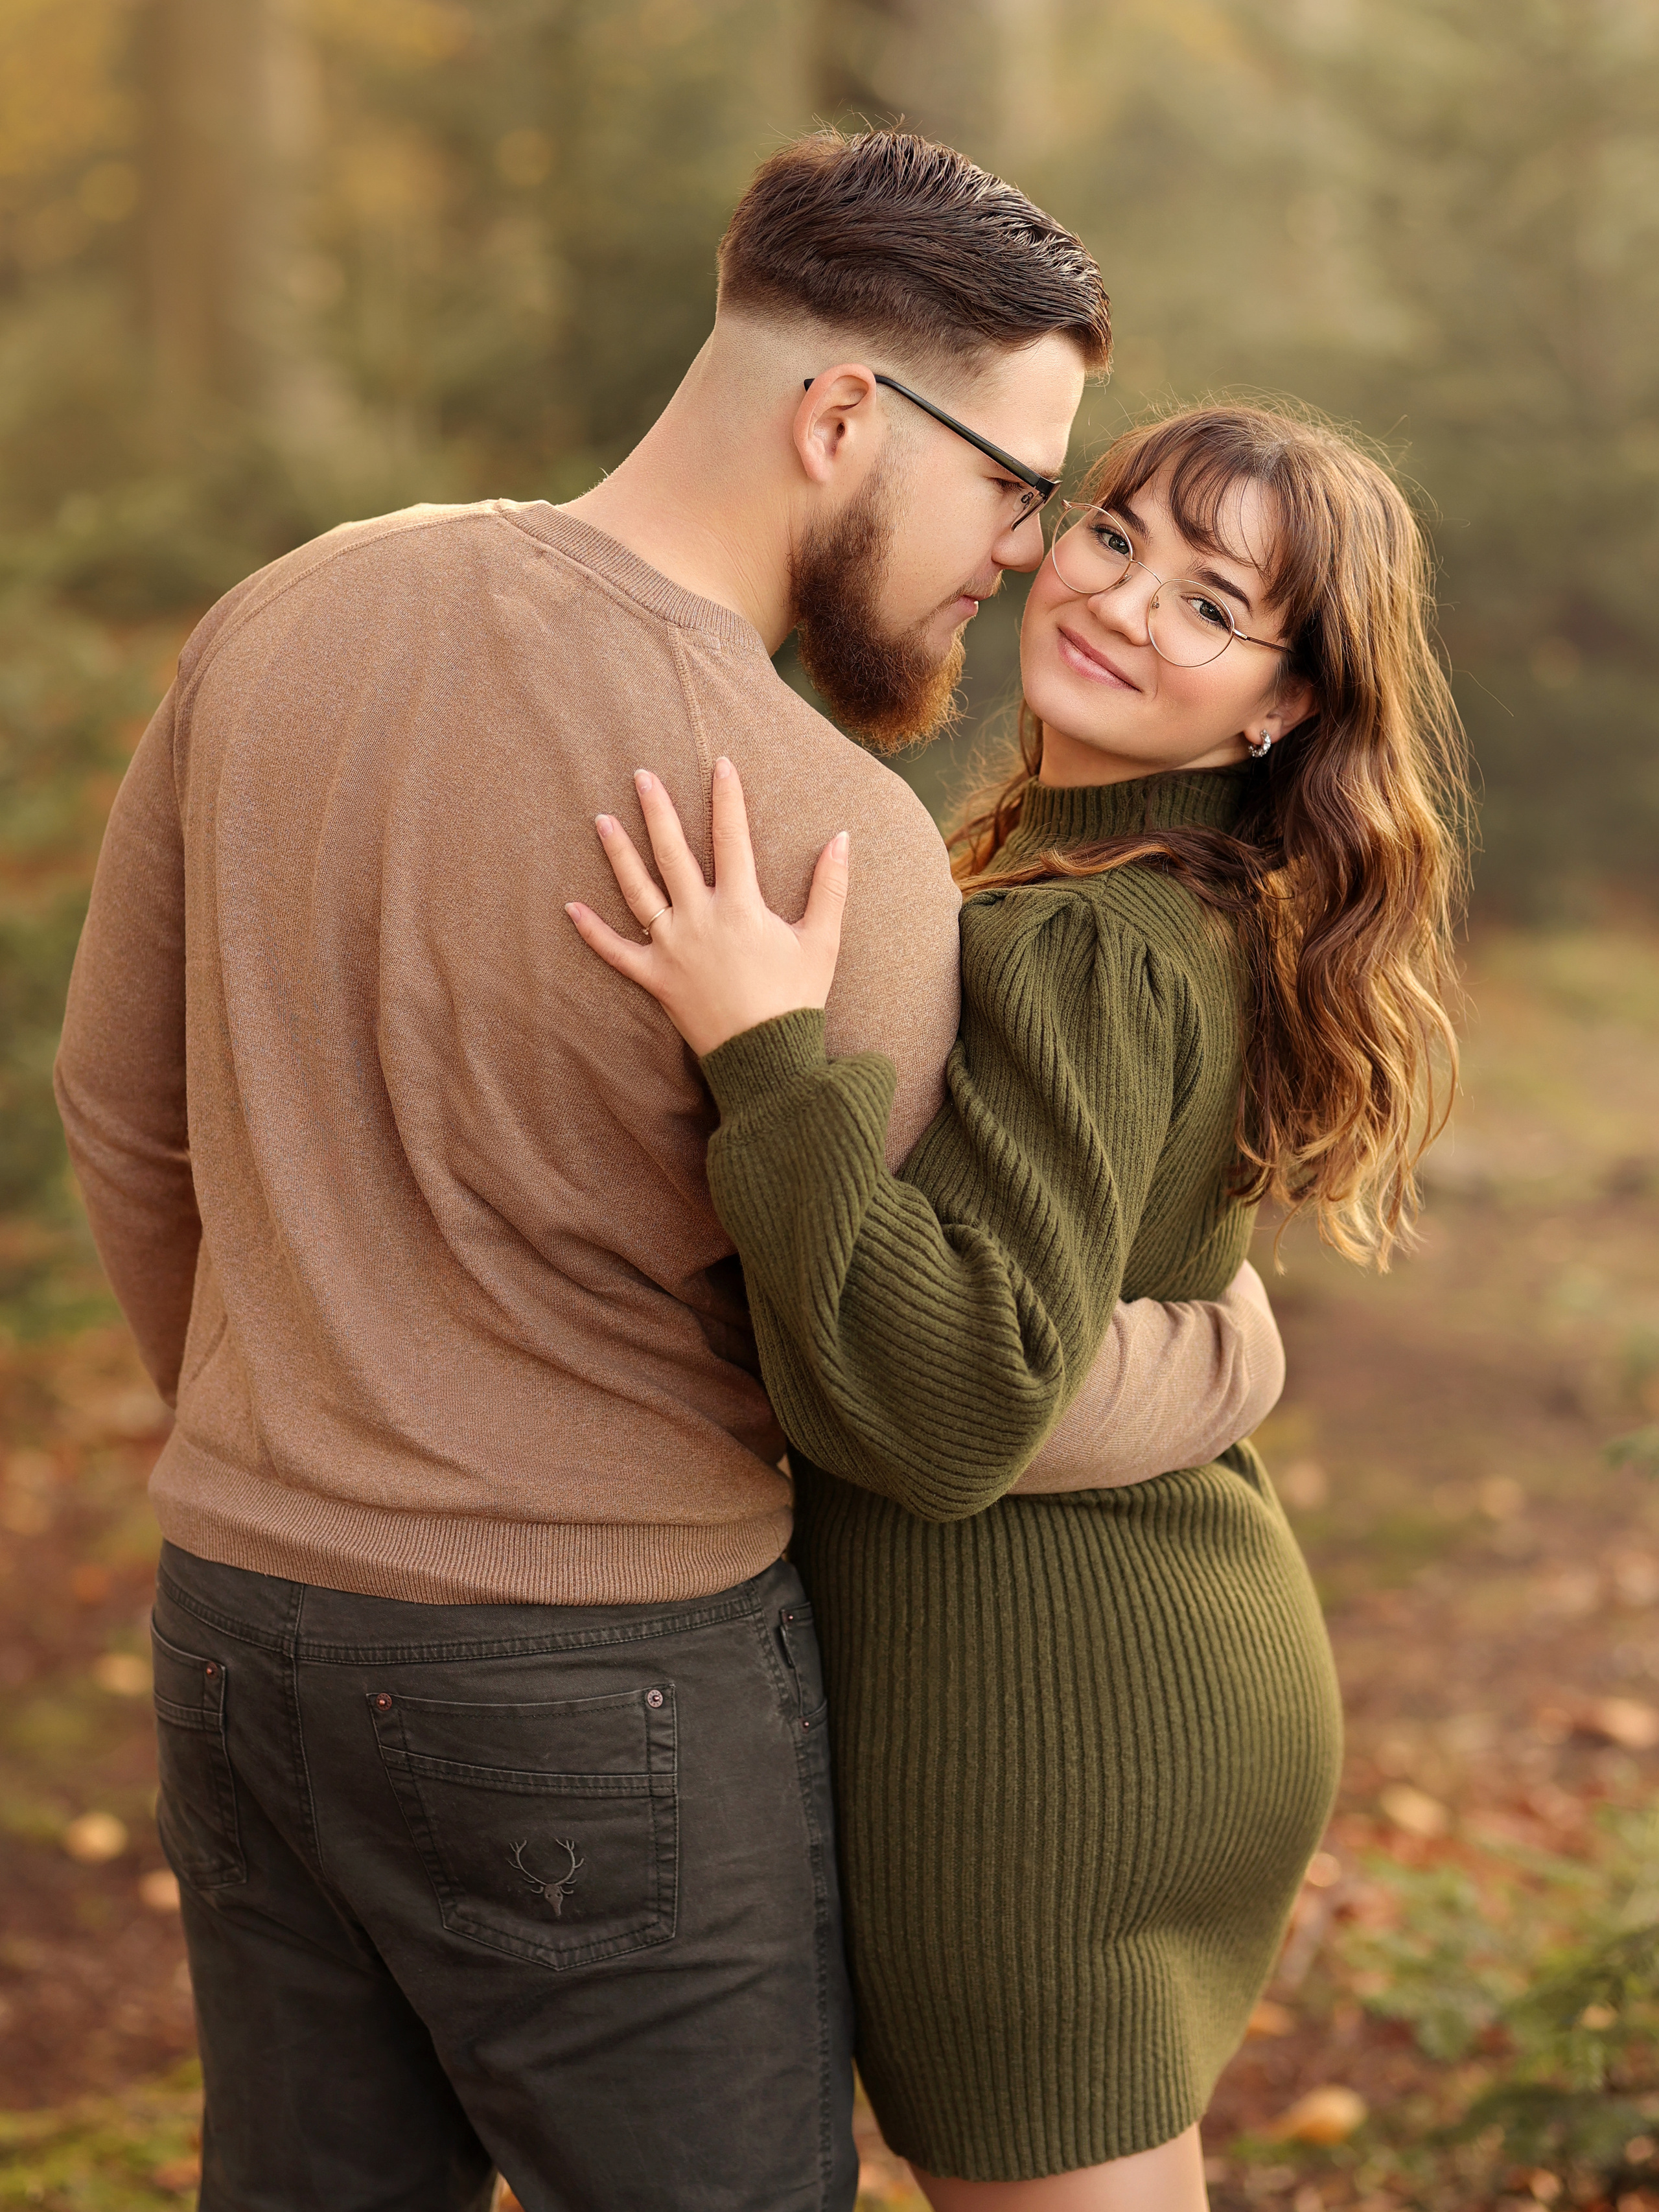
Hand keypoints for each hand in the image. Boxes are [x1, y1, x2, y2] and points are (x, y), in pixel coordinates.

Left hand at [566, 757, 849, 1057]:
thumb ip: (830, 887)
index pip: (732, 838)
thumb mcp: (822, 941)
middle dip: (656, 810)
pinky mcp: (655, 978)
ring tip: (602, 819)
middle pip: (672, 853)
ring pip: (638, 892)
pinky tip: (570, 908)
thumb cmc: (796, 998)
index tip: (720, 764)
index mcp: (741, 906)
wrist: (766, 1056)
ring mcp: (672, 948)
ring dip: (619, 854)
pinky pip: (616, 952)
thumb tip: (843, 838)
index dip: (727, 798)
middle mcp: (699, 919)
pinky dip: (593, 932)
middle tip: (641, 776)